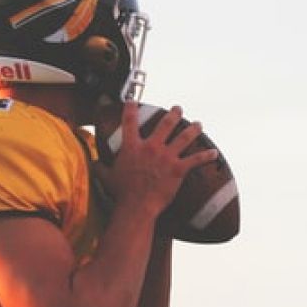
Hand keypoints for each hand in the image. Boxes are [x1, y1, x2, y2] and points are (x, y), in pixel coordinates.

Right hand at [100, 103, 217, 217]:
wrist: (137, 205)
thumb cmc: (121, 193)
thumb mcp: (105, 177)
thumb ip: (99, 166)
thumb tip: (91, 163)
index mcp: (132, 147)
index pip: (129, 121)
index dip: (130, 108)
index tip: (132, 100)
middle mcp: (151, 147)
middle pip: (165, 124)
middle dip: (174, 114)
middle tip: (179, 109)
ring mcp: (166, 157)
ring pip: (184, 138)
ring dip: (193, 129)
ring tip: (199, 124)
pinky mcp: (178, 169)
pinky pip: (196, 160)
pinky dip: (206, 156)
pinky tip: (215, 153)